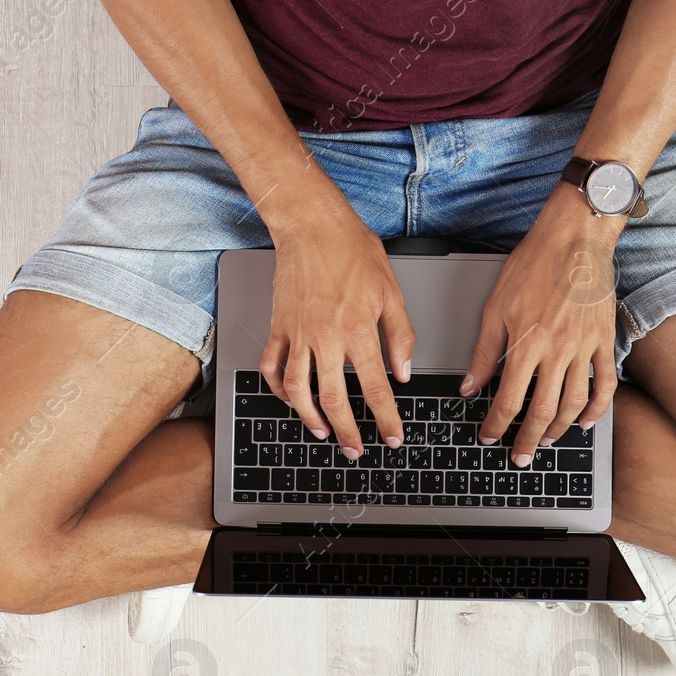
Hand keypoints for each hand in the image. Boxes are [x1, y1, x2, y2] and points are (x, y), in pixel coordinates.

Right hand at [260, 217, 414, 457]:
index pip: (376, 389)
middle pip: (334, 400)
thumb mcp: (391, 291)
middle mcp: (325, 337)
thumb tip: (403, 371)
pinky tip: (290, 400)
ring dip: (310, 418)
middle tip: (356, 450)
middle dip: (348, 432)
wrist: (311, 225)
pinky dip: (278, 390)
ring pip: (298, 390)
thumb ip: (400, 335)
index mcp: (358, 330)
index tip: (393, 437)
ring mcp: (298, 334)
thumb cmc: (351, 250)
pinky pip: (272, 367)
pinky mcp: (279, 327)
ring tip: (323, 434)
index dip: (386, 419)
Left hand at [462, 184, 619, 466]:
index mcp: (526, 343)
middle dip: (527, 439)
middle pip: (542, 410)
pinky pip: (604, 384)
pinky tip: (587, 422)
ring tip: (546, 440)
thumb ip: (484, 352)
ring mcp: (584, 348)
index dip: (497, 425)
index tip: (490, 436)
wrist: (575, 238)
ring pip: (574, 403)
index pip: (508, 399)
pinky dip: (597, 409)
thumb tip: (469, 386)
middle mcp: (557, 350)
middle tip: (519, 455)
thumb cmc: (534, 264)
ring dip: (559, 429)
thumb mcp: (495, 307)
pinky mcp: (604, 341)